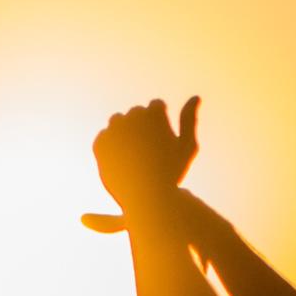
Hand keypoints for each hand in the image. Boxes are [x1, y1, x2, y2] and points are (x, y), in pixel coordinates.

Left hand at [84, 96, 198, 232]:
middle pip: (137, 113)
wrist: (145, 199)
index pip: (156, 106)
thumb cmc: (171, 173)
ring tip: (134, 155)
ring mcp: (114, 128)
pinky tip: (122, 162)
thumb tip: (195, 97)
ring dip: (125, 133)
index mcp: (154, 112)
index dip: (161, 125)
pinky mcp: (99, 142)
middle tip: (148, 152)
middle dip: (142, 127)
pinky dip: (112, 147)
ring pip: (119, 122)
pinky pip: (105, 138)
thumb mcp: (187, 146)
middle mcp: (132, 115)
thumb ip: (189, 120)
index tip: (162, 143)